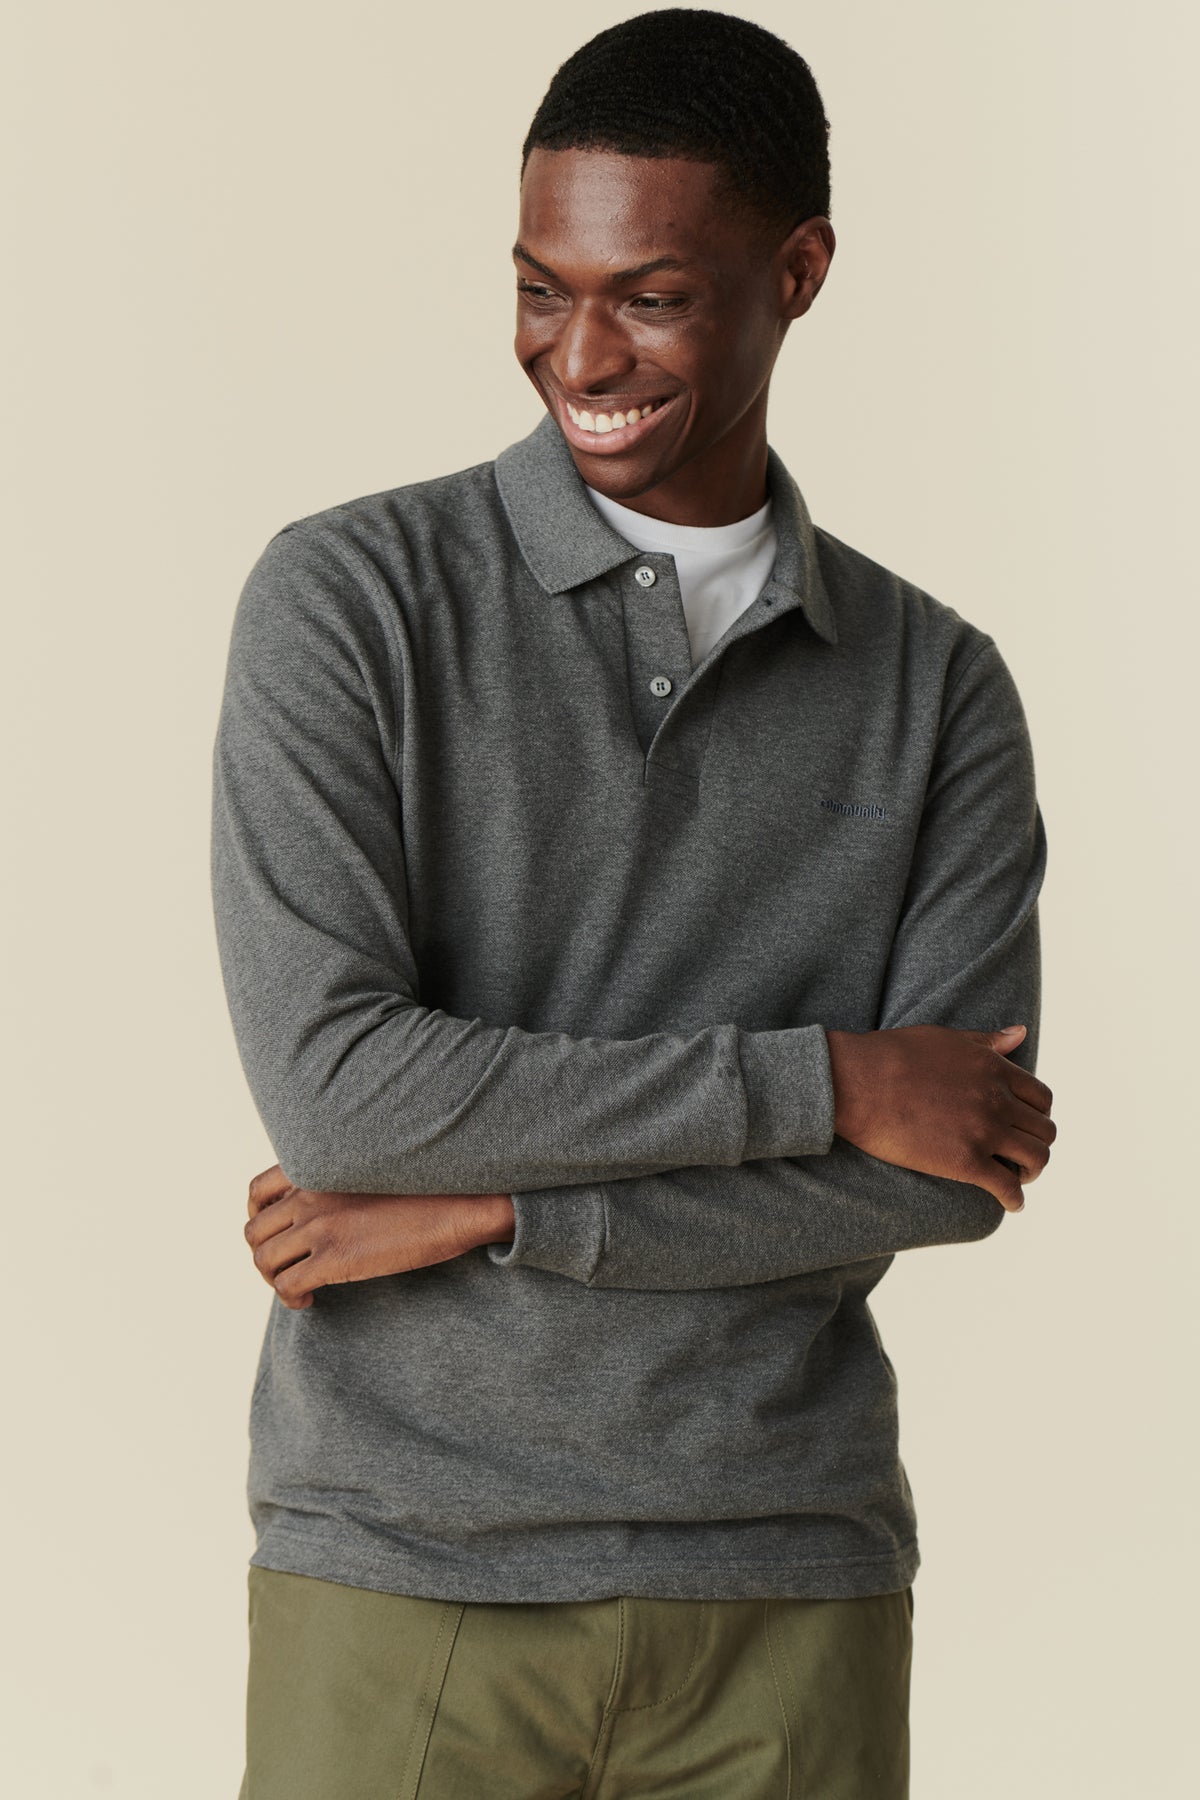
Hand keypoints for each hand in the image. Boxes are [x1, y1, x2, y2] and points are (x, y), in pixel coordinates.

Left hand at [243, 1165, 515, 1308]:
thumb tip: (326, 1211)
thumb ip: (337, 1183)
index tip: (277, 1237)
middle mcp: (309, 1194)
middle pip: (255, 1233)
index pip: (256, 1193)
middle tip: (290, 1271)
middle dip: (267, 1257)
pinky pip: (286, 1286)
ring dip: (275, 1281)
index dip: (257, 1220)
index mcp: (316, 1169)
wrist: (459, 1203)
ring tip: (300, 1289)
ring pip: (264, 1261)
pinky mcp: (334, 1258)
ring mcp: (319, 1226)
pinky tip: (311, 1301)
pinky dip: (290, 1299)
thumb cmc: (427, 1190)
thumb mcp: (369, 1170)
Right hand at [825, 1022, 1055, 1212]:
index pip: (1041, 1098)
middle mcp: (997, 1100)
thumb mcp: (948, 1037)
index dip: (1038, 1115)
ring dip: (1032, 1171)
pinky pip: (1007, 1187)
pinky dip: (1016, 1200)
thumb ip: (988, 1041)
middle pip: (1044, 1130)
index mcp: (995, 1070)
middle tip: (1020, 1155)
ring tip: (1018, 1178)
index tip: (1025, 1125)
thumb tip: (1021, 1033)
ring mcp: (984, 1132)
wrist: (857, 1082)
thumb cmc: (894, 1055)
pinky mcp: (965, 1162)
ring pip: (1036, 1159)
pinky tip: (1011, 1204)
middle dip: (1036, 1144)